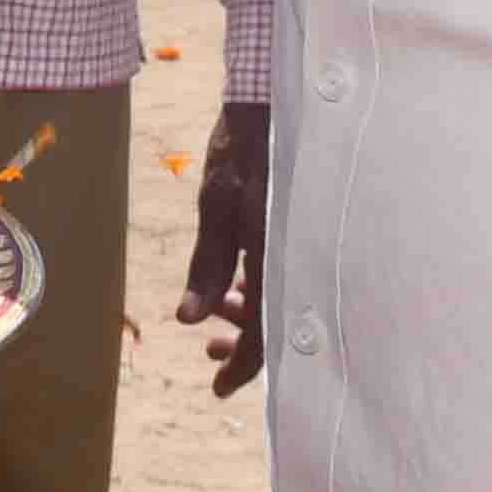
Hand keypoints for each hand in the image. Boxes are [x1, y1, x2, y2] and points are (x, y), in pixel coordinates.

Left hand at [179, 98, 271, 395]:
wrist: (273, 101)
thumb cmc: (242, 151)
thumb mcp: (217, 208)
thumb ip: (207, 266)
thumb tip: (189, 319)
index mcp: (280, 259)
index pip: (267, 336)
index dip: (242, 369)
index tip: (218, 389)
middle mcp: (299, 257)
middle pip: (277, 323)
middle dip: (241, 343)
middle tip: (209, 352)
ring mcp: (302, 242)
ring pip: (280, 297)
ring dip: (246, 311)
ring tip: (216, 315)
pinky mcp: (298, 226)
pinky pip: (286, 271)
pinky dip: (261, 283)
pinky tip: (238, 280)